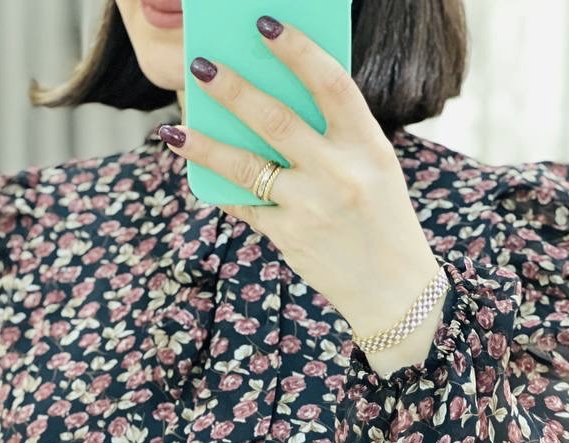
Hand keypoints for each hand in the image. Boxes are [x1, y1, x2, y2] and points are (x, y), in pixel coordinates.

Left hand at [160, 14, 441, 352]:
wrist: (392, 291)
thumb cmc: (381, 217)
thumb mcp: (374, 167)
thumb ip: (335, 135)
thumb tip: (273, 100)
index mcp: (368, 145)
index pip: (330, 83)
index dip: (296, 50)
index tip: (264, 25)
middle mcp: (339, 173)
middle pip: (276, 119)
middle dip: (233, 89)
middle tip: (200, 65)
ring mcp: (311, 208)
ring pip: (246, 166)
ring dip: (206, 144)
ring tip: (175, 129)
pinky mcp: (289, 237)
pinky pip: (245, 205)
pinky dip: (220, 186)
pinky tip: (198, 171)